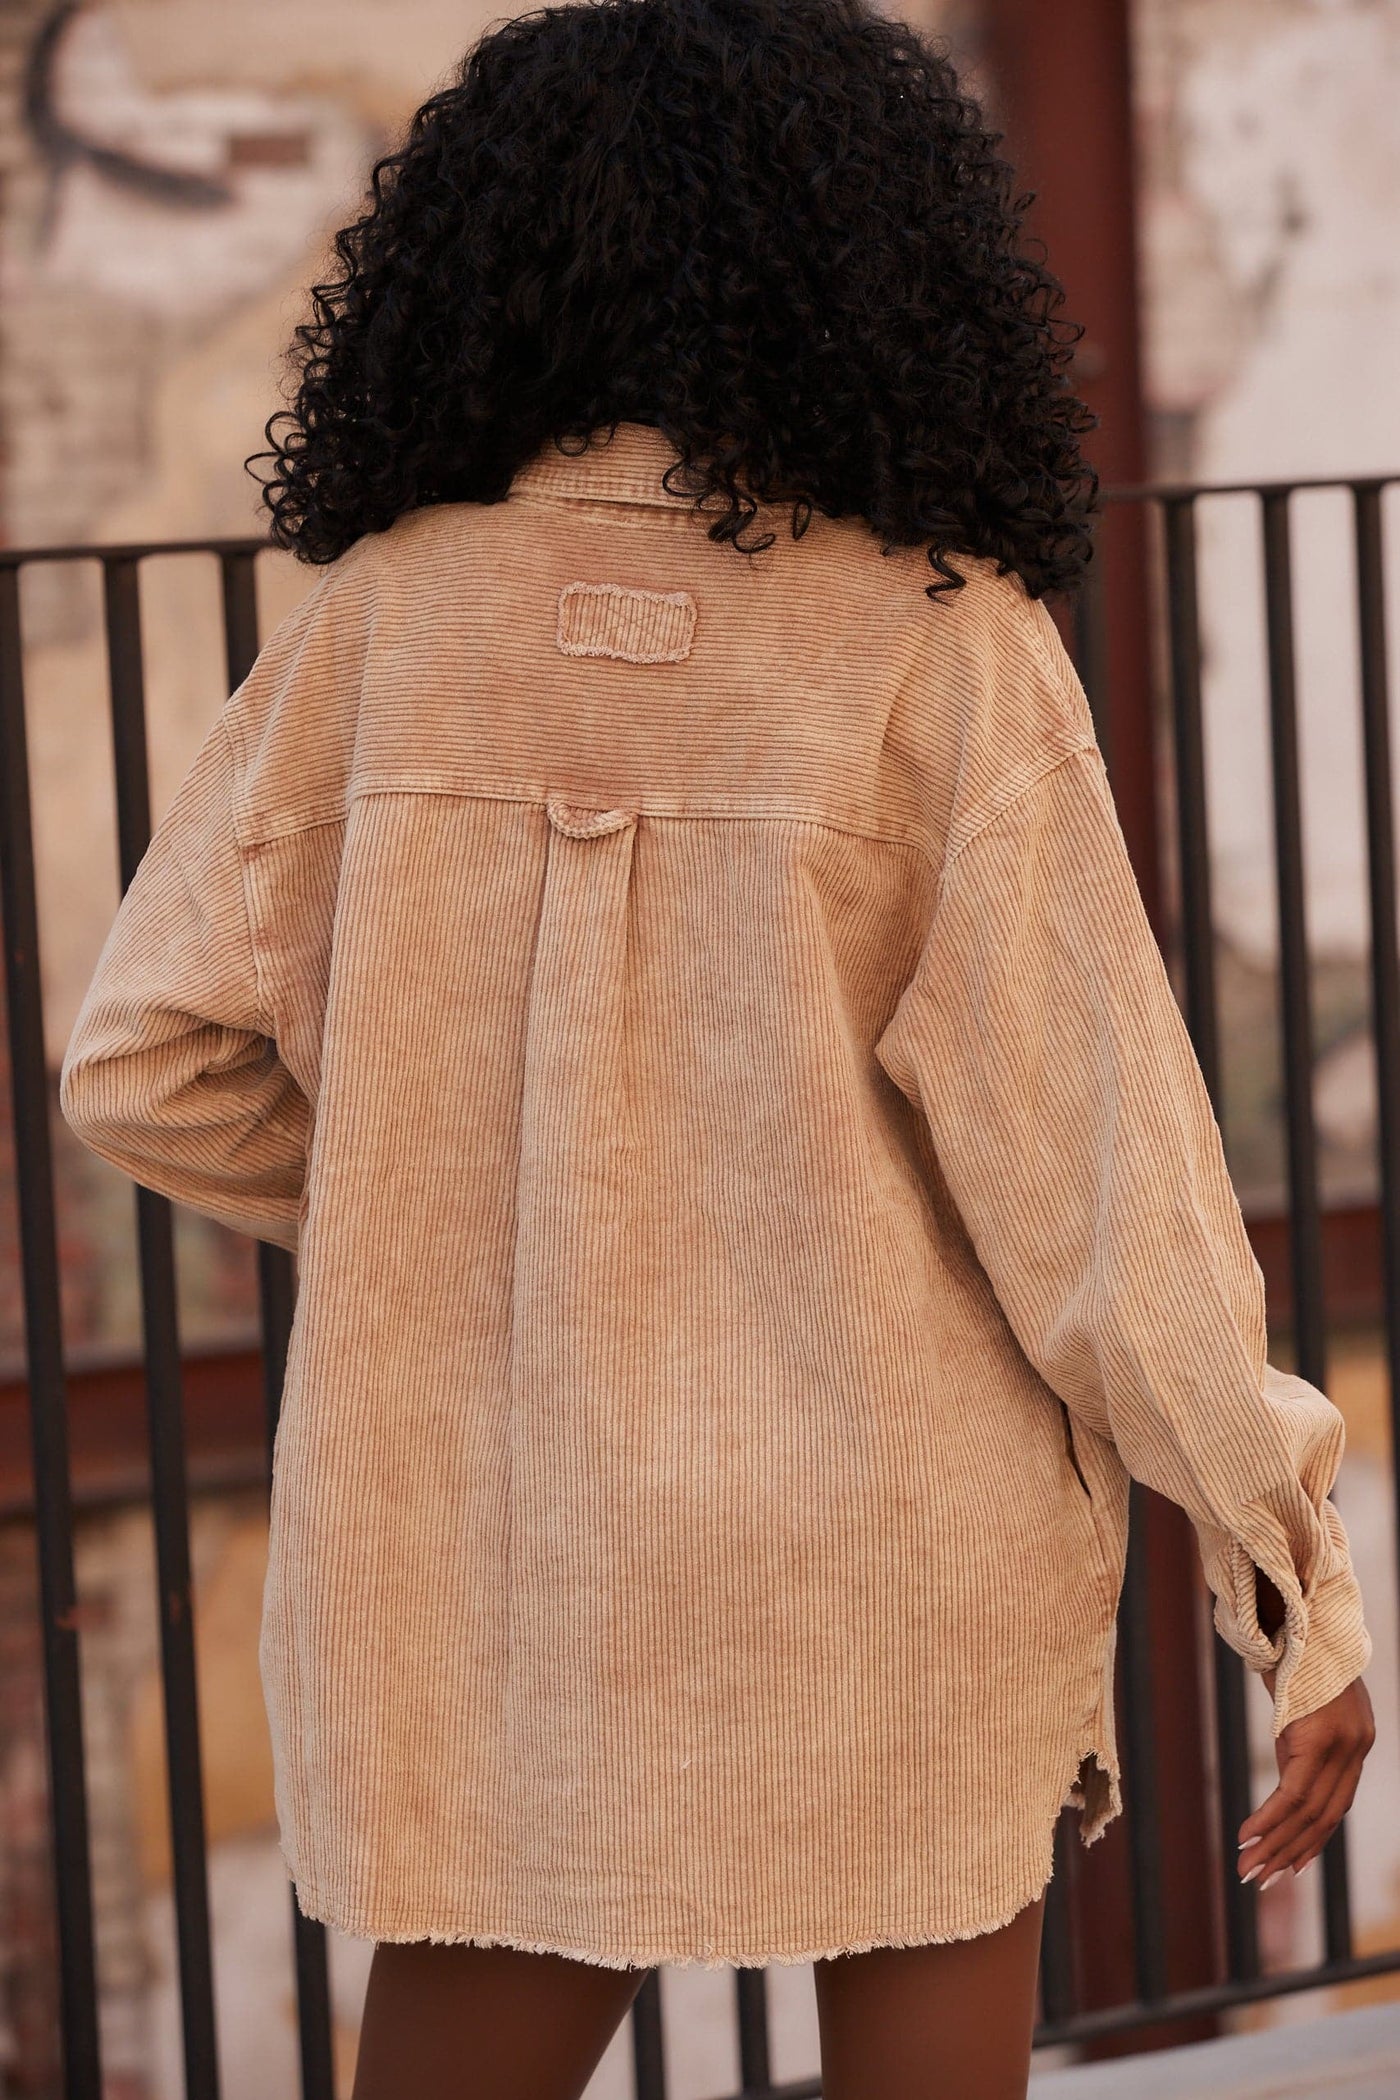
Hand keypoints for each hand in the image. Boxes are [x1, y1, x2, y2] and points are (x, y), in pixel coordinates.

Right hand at [1237, 1675, 1375, 1888]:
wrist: (1294, 1614)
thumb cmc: (1293, 1655)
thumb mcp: (1300, 1706)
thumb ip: (1301, 1745)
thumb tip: (1288, 1782)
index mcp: (1357, 1742)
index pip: (1337, 1805)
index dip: (1313, 1840)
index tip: (1290, 1866)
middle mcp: (1356, 1748)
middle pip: (1325, 1818)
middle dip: (1290, 1854)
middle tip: (1258, 1880)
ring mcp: (1341, 1746)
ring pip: (1308, 1813)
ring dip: (1275, 1845)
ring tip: (1247, 1869)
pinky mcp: (1317, 1740)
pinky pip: (1292, 1793)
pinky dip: (1268, 1819)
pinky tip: (1247, 1837)